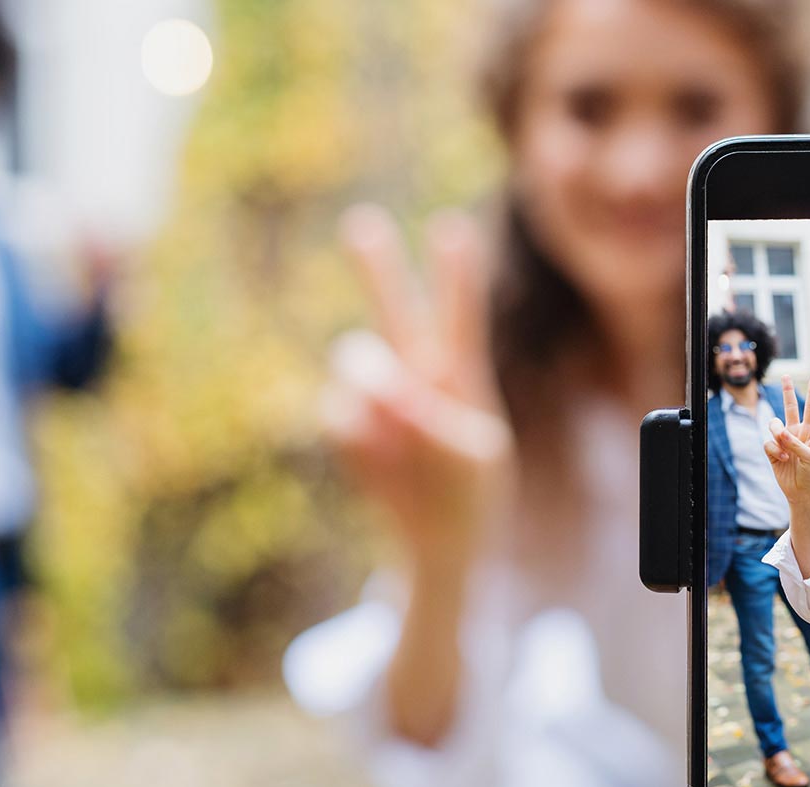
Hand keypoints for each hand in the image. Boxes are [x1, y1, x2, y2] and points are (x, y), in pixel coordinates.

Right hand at [326, 205, 511, 570]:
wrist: (439, 540)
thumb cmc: (468, 491)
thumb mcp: (470, 461)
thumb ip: (429, 422)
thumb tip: (376, 395)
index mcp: (458, 373)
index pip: (457, 316)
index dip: (454, 275)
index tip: (451, 230)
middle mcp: (414, 374)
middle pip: (393, 309)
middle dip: (377, 267)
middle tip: (360, 223)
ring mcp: (376, 399)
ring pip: (354, 359)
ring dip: (371, 381)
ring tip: (402, 421)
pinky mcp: (347, 427)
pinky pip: (339, 415)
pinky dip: (360, 439)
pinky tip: (382, 462)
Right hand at [762, 375, 809, 511]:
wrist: (802, 492)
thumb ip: (796, 443)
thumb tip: (778, 432)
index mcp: (809, 432)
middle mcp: (795, 433)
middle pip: (789, 408)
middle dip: (787, 392)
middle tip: (786, 376)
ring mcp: (783, 442)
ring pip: (773, 425)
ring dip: (777, 432)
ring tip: (784, 443)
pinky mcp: (772, 452)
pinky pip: (768, 442)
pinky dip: (774, 450)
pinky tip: (783, 459)